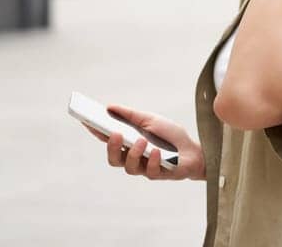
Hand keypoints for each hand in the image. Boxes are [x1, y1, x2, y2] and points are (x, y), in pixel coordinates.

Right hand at [84, 103, 205, 181]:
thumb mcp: (150, 119)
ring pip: (129, 167)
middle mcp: (132, 157)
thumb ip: (130, 115)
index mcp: (128, 142)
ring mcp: (144, 168)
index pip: (107, 138)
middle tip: (115, 134)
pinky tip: (158, 152)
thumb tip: (109, 107)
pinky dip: (153, 161)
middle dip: (112, 147)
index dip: (95, 131)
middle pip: (113, 158)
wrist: (194, 149)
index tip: (86, 120)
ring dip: (134, 153)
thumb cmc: (170, 134)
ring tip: (142, 141)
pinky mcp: (158, 175)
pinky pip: (150, 172)